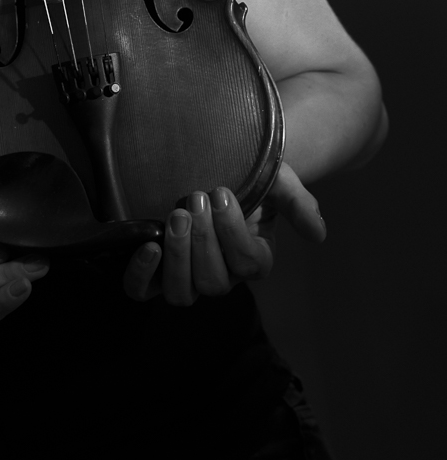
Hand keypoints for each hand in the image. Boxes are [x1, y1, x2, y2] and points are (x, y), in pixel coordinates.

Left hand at [122, 163, 324, 305]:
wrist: (218, 165)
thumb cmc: (250, 176)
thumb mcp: (279, 181)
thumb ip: (298, 203)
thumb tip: (318, 234)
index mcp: (254, 257)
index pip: (249, 263)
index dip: (233, 231)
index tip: (220, 191)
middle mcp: (222, 274)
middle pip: (214, 282)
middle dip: (204, 240)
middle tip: (194, 198)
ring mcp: (188, 275)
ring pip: (182, 293)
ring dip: (177, 256)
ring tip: (175, 217)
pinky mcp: (156, 269)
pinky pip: (144, 290)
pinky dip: (141, 276)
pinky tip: (146, 246)